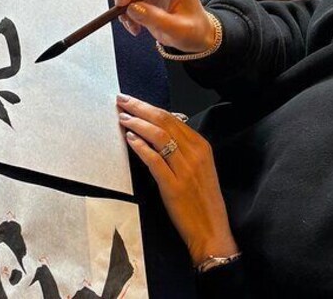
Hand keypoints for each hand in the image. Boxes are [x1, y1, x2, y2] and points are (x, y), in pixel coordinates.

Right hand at [113, 0, 214, 52]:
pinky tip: (134, 24)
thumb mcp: (178, 28)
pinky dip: (123, 10)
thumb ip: (156, 18)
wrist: (193, 33)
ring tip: (132, 23)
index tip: (123, 2)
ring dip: (121, 3)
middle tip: (122, 12)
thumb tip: (132, 8)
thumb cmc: (192, 28)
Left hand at [117, 93, 237, 264]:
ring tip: (122, 118)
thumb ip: (182, 148)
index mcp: (201, 146)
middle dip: (139, 108)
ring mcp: (185, 170)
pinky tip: (130, 139)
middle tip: (121, 100)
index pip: (171, 118)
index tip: (131, 102)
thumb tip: (157, 131)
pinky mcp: (174, 186)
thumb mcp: (198, 168)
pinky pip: (155, 160)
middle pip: (164, 122)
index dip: (148, 107)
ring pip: (159, 136)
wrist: (211, 231)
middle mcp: (195, 154)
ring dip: (138, 123)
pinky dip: (141, 147)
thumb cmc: (202, 200)